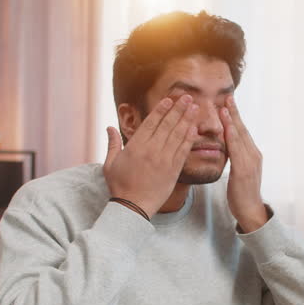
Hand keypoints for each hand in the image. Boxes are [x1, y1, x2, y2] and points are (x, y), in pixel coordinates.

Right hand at [104, 95, 198, 216]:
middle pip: (168, 124)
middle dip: (179, 109)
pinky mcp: (173, 170)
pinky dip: (189, 138)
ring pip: (178, 135)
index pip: (151, 122)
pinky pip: (183, 150)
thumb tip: (109, 127)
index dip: (162, 109)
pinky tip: (194, 128)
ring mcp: (164, 160)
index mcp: (136, 146)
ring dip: (187, 119)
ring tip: (194, 107)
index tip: (170, 99)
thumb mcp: (110, 164)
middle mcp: (152, 150)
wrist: (133, 207)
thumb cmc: (119, 186)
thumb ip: (112, 144)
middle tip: (188, 97)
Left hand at [220, 96, 267, 232]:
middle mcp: (254, 155)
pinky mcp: (245, 170)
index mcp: (251, 155)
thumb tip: (227, 147)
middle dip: (234, 113)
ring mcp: (251, 162)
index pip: (242, 132)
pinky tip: (227, 129)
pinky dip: (232, 138)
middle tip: (228, 96)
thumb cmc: (241, 194)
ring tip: (225, 107)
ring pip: (240, 137)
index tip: (228, 103)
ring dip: (232, 121)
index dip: (235, 117)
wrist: (250, 211)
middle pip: (243, 130)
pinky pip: (237, 150)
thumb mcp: (238, 172)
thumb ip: (235, 158)